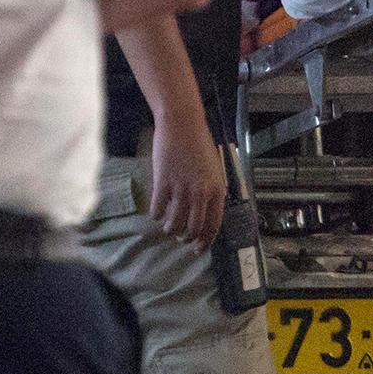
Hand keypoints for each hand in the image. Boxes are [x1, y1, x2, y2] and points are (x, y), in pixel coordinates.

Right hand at [149, 107, 226, 246]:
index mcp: (217, 190)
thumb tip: (204, 214)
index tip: (198, 249)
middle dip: (185, 239)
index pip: (213, 226)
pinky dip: (155, 215)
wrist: (182, 123)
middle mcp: (201, 193)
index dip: (205, 242)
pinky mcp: (163, 183)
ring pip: (174, 223)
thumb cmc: (199, 144)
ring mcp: (181, 189)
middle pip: (193, 229)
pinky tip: (155, 213)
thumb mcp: (213, 170)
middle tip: (180, 238)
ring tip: (167, 227)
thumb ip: (210, 192)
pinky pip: (158, 209)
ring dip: (170, 229)